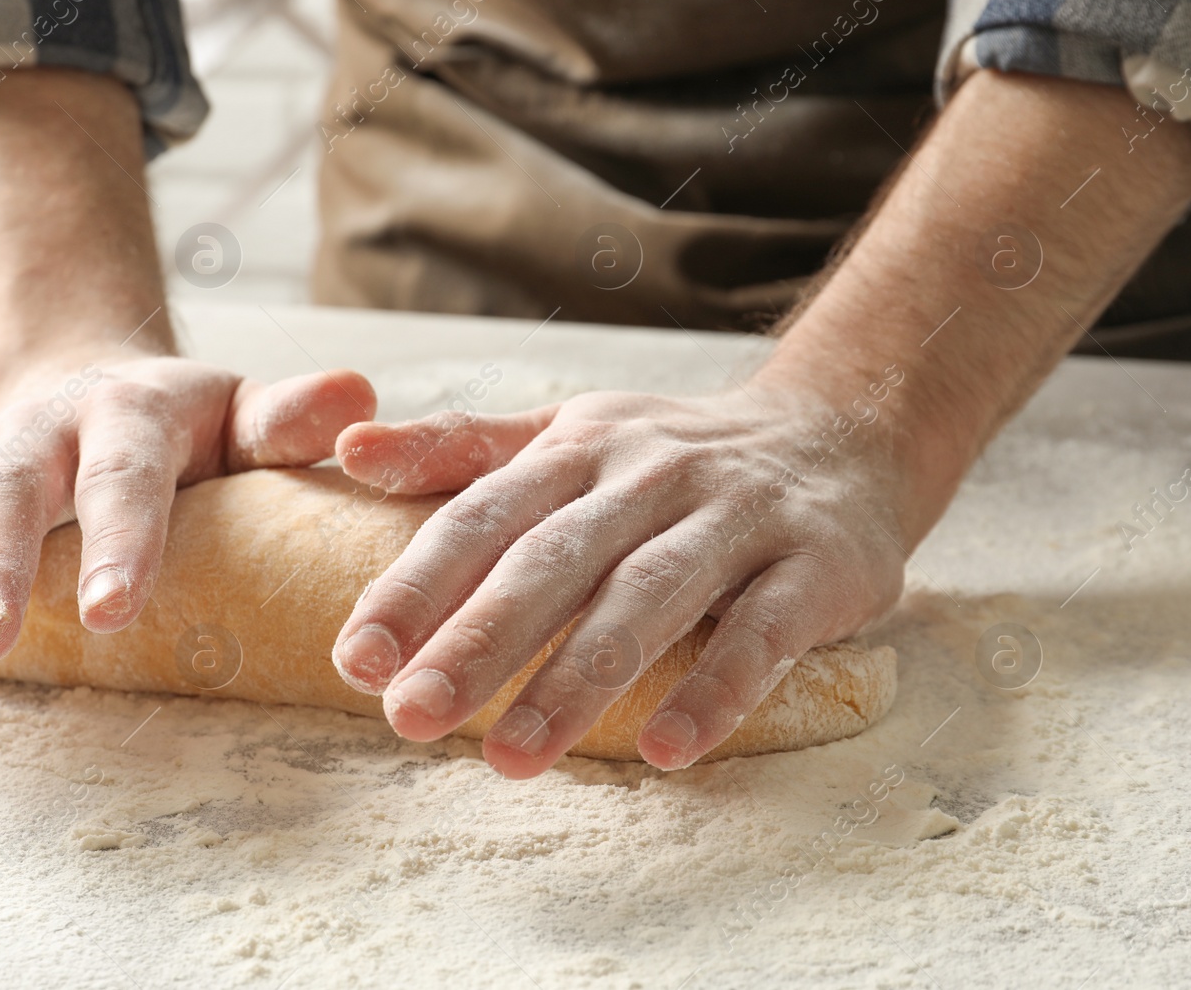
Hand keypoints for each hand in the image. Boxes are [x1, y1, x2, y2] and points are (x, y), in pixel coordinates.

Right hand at [0, 354, 374, 679]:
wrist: (81, 380)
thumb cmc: (183, 425)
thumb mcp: (240, 412)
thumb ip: (289, 420)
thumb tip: (360, 397)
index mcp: (127, 412)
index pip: (124, 477)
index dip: (118, 542)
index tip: (111, 612)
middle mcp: (39, 429)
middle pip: (8, 495)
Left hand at [329, 384, 911, 776]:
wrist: (841, 434)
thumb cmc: (671, 457)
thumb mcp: (567, 434)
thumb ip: (463, 449)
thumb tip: (349, 454)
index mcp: (577, 450)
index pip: (482, 516)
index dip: (416, 585)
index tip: (356, 660)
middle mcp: (649, 477)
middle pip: (552, 561)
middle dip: (477, 641)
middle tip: (409, 717)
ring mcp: (735, 518)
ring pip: (646, 598)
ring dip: (577, 679)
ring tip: (511, 756)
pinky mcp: (815, 567)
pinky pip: (761, 633)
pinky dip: (715, 690)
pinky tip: (665, 750)